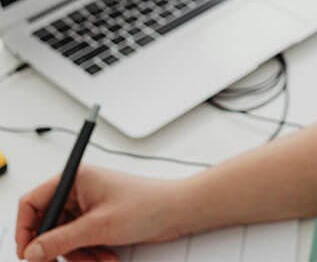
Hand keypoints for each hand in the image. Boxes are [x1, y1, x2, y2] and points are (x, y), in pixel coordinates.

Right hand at [16, 164, 188, 261]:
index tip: (29, 254)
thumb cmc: (147, 204)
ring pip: (64, 238)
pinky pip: (80, 242)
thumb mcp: (98, 227)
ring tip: (99, 258)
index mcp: (76, 178)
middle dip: (58, 248)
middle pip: (48, 225)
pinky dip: (90, 253)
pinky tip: (106, 256)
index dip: (25, 229)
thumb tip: (32, 250)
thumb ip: (60, 240)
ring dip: (78, 254)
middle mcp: (80, 189)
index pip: (33, 202)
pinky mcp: (99, 219)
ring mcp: (89, 205)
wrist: (177, 211)